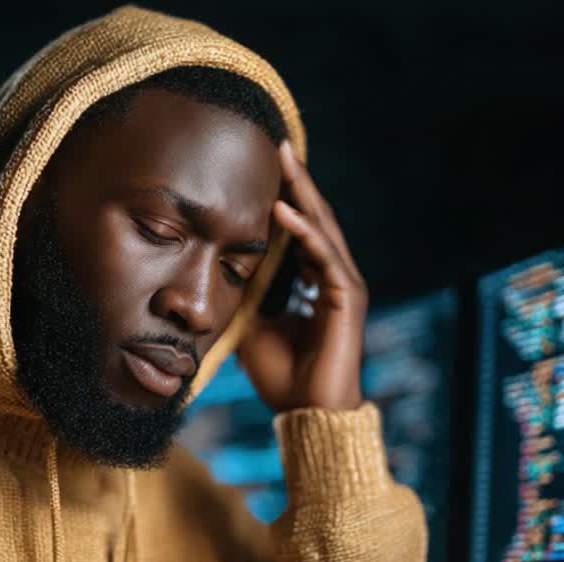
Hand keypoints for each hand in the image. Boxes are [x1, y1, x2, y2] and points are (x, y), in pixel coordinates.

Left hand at [237, 139, 367, 412]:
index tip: (265, 167)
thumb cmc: (283, 377)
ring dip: (302, 193)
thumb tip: (216, 275)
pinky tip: (282, 211)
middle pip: (316, 218)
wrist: (307, 414)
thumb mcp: (252, 327)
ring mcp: (344, 285)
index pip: (302, 229)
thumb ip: (245, 296)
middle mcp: (335, 277)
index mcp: (317, 281)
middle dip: (297, 181)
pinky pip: (323, 256)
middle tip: (279, 144)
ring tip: (284, 160)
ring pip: (323, 228)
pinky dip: (303, 232)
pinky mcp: (347, 298)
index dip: (285, 197)